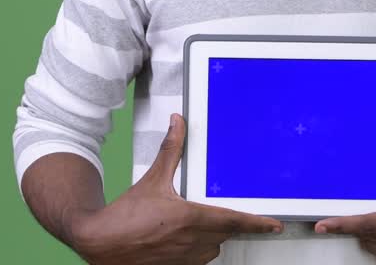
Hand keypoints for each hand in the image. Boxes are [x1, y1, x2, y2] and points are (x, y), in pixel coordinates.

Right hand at [67, 113, 282, 264]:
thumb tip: (177, 123)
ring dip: (214, 237)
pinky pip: (198, 260)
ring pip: (214, 249)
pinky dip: (199, 249)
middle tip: (234, 215)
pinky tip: (186, 239)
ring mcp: (184, 259)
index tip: (274, 225)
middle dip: (229, 224)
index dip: (258, 223)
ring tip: (201, 224)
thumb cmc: (125, 216)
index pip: (234, 221)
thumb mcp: (152, 179)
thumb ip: (170, 150)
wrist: (101, 242)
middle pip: (226, 234)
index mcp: (190, 218)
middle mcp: (192, 242)